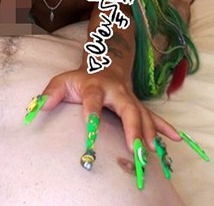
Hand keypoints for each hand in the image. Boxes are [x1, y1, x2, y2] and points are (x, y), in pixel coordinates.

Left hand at [38, 68, 181, 153]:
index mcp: (96, 86)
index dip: (92, 113)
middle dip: (133, 128)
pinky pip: (153, 117)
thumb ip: (50, 94)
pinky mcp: (139, 105)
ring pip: (143, 114)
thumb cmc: (80, 79)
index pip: (93, 100)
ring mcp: (130, 98)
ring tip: (151, 150)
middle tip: (135, 147)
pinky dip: (164, 128)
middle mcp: (117, 92)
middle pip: (127, 109)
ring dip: (149, 132)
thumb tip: (38, 108)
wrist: (104, 64)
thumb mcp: (62, 81)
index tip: (90, 129)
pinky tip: (175, 139)